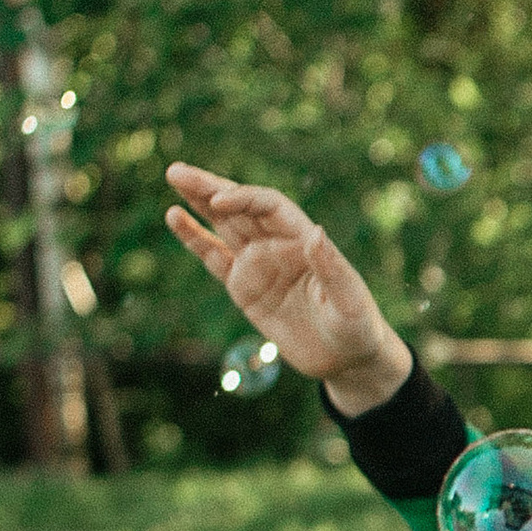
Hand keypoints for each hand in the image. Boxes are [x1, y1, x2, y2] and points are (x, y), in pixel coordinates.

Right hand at [163, 164, 406, 410]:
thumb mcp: (348, 300)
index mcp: (303, 240)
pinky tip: (175, 216)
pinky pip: (214, 257)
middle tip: (177, 171)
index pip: (269, 206)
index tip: (219, 201)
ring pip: (223, 224)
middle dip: (210, 187)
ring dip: (198, 202)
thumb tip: (316, 231)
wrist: (344, 358)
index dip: (243, 198)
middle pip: (240, 207)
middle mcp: (278, 244)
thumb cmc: (355, 327)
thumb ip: (332, 268)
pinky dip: (195, 238)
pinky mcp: (243, 287)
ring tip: (175, 176)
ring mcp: (258, 264)